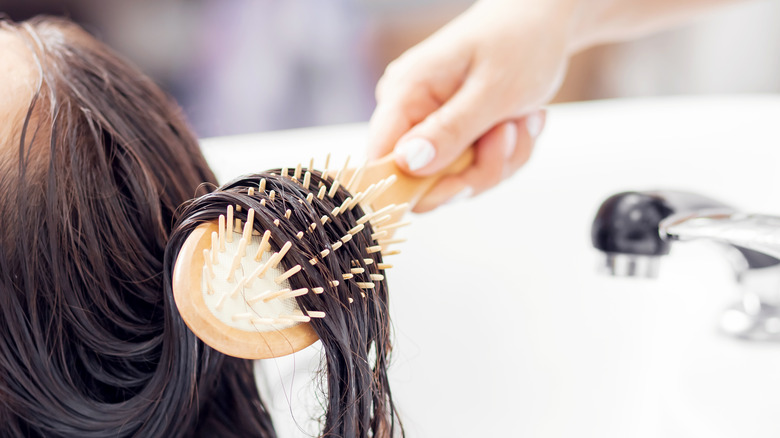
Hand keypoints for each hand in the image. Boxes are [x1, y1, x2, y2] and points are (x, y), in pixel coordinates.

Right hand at [367, 0, 572, 211]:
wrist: (544, 22)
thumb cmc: (519, 41)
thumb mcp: (492, 90)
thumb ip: (450, 130)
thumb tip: (407, 164)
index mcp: (405, 92)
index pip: (380, 158)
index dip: (413, 185)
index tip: (462, 184)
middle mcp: (410, 113)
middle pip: (424, 182)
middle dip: (477, 170)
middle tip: (508, 133)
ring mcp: (432, 128)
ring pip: (457, 181)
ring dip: (501, 159)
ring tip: (521, 119)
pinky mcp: (454, 138)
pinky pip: (476, 171)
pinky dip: (508, 154)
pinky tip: (522, 121)